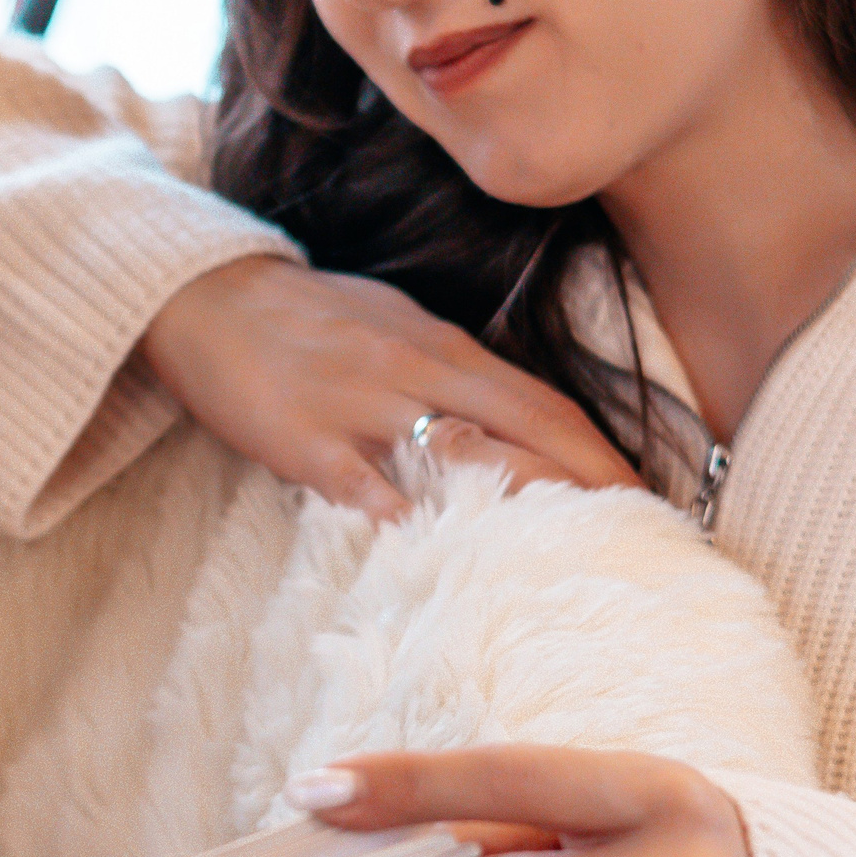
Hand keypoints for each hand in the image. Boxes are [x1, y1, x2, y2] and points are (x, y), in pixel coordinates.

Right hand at [142, 258, 639, 518]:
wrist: (206, 298)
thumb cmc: (303, 319)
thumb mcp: (391, 328)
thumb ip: (447, 373)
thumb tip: (505, 421)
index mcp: (442, 348)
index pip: (543, 402)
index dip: (602, 452)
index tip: (649, 498)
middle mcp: (416, 372)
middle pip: (526, 429)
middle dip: (593, 484)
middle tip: (645, 541)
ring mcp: (361, 404)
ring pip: (459, 453)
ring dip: (522, 504)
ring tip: (570, 558)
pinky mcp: (303, 435)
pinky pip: (362, 483)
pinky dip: (404, 519)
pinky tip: (435, 557)